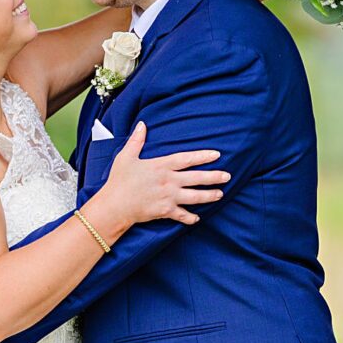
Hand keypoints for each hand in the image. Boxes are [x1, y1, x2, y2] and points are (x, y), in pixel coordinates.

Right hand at [101, 121, 228, 225]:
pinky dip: (190, 217)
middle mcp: (169, 181)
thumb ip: (136, 140)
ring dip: (209, 196)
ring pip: (195, 196)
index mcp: (161, 166)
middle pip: (197, 178)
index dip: (202, 156)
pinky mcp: (165, 211)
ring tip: (220, 194)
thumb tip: (142, 124)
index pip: (186, 159)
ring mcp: (169, 197)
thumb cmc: (119, 180)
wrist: (114, 205)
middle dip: (214, 177)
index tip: (216, 155)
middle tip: (227, 176)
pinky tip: (197, 217)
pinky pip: (182, 215)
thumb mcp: (126, 157)